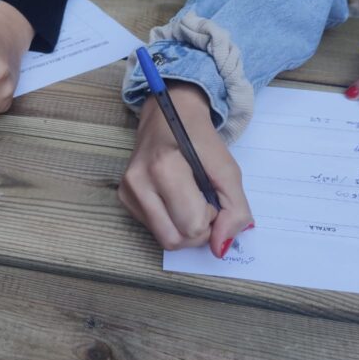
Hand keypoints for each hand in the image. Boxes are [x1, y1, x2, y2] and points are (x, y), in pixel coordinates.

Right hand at [119, 82, 253, 257]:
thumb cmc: (200, 138)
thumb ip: (234, 209)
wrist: (169, 112)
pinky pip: (153, 229)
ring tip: (190, 202)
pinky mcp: (123, 197)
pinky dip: (171, 222)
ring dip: (185, 229)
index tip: (212, 196)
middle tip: (204, 203)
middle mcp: (139, 182)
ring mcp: (127, 191)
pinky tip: (175, 200)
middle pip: (175, 240)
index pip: (192, 226)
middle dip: (198, 230)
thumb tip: (221, 247)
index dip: (212, 218)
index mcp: (165, 168)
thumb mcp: (228, 168)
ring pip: (164, 239)